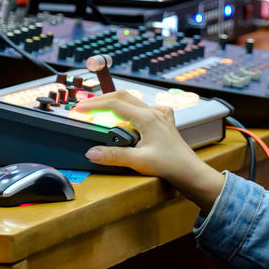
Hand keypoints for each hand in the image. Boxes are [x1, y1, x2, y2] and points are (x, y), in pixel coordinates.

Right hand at [75, 90, 224, 210]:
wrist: (190, 172)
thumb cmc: (170, 165)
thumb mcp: (139, 161)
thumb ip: (114, 156)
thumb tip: (91, 152)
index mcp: (146, 117)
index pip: (114, 104)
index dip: (93, 106)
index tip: (78, 110)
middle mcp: (153, 112)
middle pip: (122, 96)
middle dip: (101, 99)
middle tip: (85, 107)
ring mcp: (160, 115)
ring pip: (133, 101)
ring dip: (115, 103)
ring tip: (100, 110)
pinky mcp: (163, 122)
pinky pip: (145, 108)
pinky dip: (132, 109)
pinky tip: (131, 117)